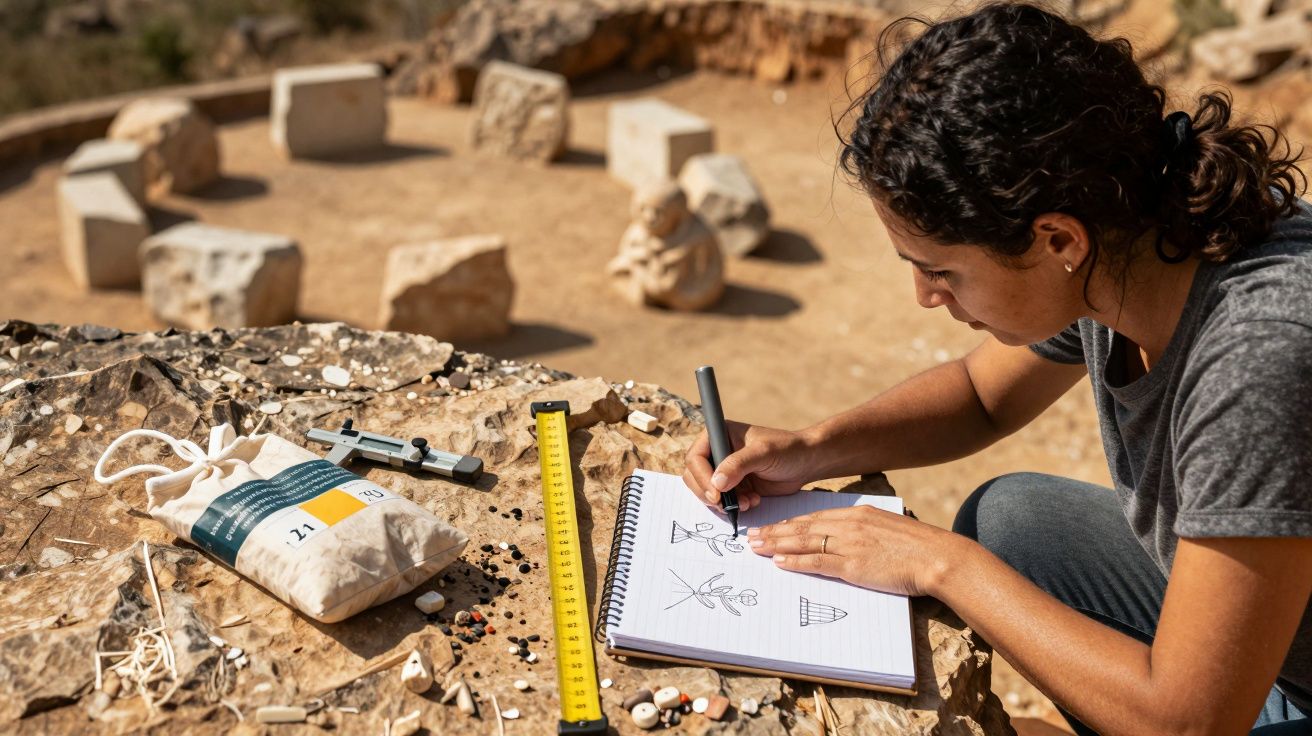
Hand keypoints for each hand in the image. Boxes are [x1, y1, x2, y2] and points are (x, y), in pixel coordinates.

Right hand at [682, 422, 818, 510]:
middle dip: (708, 493)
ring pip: (706, 491)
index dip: (701, 477)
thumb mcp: (763, 453)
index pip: (695, 457)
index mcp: (719, 435)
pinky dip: (733, 506)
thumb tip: (716, 483)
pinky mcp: (734, 486)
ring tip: (746, 502)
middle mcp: (718, 451)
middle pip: (694, 476)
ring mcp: (725, 470)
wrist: (807, 463)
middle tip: (726, 505)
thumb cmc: (787, 449)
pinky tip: (752, 501)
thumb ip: (738, 465)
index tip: (716, 494)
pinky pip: (722, 501)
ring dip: (722, 502)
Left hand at [746, 505, 964, 596]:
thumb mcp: (887, 529)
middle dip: (775, 532)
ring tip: (756, 548)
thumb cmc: (917, 548)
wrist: (936, 557)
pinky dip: (795, 562)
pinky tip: (780, 563)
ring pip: (804, 542)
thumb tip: (848, 541)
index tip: (772, 527)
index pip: (815, 517)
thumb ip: (864, 532)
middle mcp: (849, 524)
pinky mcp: (853, 565)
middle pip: (803, 527)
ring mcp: (849, 544)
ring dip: (777, 545)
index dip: (790, 523)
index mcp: (858, 514)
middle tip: (753, 536)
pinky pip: (817, 562)